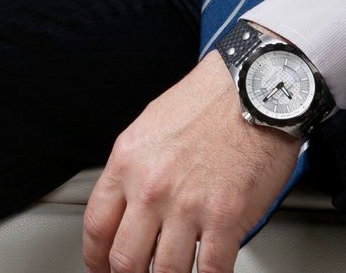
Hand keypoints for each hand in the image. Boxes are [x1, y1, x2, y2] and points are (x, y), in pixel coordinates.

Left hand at [82, 54, 301, 272]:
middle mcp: (150, 188)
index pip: (96, 225)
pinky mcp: (226, 219)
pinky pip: (211, 270)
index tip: (99, 267)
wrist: (251, 91)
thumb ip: (133, 170)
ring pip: (166, 271)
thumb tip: (128, 205)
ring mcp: (187, 207)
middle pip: (124, 256)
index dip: (94, 257)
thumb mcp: (147, 130)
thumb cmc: (205, 105)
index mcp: (126, 164)